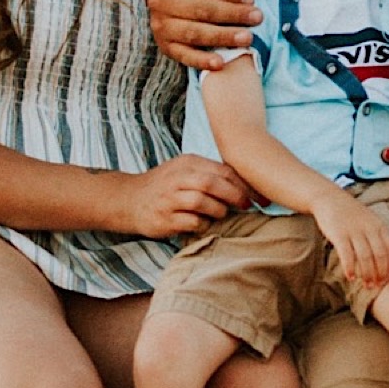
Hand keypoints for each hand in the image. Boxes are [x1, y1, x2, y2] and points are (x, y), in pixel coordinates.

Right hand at [120, 157, 252, 236]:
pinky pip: (192, 222)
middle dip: (236, 196)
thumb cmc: (165, 186)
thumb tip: (246, 185)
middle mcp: (177, 178)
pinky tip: (203, 223)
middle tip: (247, 206)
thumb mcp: (185, 170)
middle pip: (214, 184)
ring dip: (219, 210)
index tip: (259, 196)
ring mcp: (169, 198)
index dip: (244, 184)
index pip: (223, 170)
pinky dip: (203, 224)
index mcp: (187, 163)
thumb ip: (211, 174)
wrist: (129, 199)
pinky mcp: (164, 218)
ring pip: (203, 202)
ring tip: (220, 214)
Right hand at [148, 0, 259, 70]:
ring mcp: (160, 24)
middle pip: (201, 10)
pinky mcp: (164, 45)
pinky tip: (221, 63)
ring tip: (248, 38)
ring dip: (222, 37)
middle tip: (258, 18)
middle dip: (232, 14)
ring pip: (194, 33)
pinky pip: (183, 55)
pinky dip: (201, 61)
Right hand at [315, 192, 388, 291]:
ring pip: (365, 258)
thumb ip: (377, 235)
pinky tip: (351, 278)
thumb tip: (385, 260)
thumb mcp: (369, 220)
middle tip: (378, 285)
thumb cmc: (351, 214)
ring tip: (367, 285)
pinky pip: (347, 255)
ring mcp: (354, 231)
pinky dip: (350, 268)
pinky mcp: (339, 234)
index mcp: (378, 225)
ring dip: (367, 274)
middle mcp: (368, 228)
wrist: (330, 198)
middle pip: (379, 255)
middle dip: (380, 273)